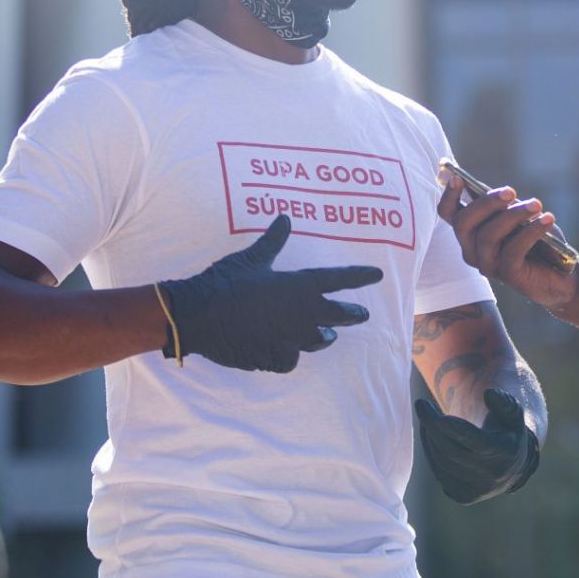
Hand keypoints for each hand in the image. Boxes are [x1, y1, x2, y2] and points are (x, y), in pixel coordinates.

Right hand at [159, 215, 381, 372]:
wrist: (201, 315)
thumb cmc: (226, 281)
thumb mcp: (251, 257)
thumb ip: (273, 241)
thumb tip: (285, 217)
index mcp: (299, 286)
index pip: (339, 279)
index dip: (359, 276)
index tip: (378, 275)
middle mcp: (302, 314)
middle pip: (338, 315)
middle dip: (353, 313)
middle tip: (363, 314)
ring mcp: (290, 339)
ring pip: (318, 340)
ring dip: (324, 336)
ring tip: (327, 336)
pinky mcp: (274, 358)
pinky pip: (289, 359)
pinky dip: (289, 355)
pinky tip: (285, 353)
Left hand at [414, 388, 540, 503]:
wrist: (511, 468)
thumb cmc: (508, 432)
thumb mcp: (513, 414)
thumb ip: (504, 402)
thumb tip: (489, 394)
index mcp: (505, 453)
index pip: (474, 440)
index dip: (453, 427)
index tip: (433, 409)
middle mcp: (491, 475)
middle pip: (451, 450)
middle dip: (431, 425)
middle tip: (421, 404)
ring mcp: (476, 489)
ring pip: (441, 461)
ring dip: (429, 437)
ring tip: (426, 415)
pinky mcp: (462, 496)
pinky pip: (439, 471)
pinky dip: (431, 451)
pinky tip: (430, 434)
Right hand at [438, 178, 577, 311]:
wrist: (560, 275)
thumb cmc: (538, 240)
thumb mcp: (521, 217)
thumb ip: (507, 206)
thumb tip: (502, 194)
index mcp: (470, 232)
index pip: (448, 214)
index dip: (449, 196)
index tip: (458, 177)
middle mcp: (472, 250)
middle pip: (463, 223)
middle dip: (486, 203)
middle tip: (510, 191)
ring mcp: (487, 265)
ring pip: (488, 236)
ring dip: (513, 216)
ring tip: (536, 204)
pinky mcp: (507, 276)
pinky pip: (513, 250)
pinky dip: (531, 232)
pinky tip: (548, 219)